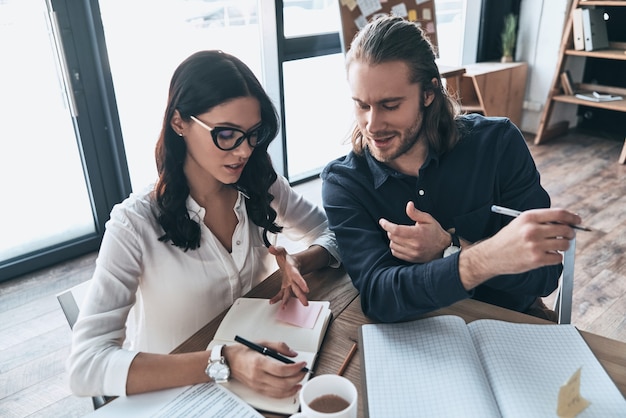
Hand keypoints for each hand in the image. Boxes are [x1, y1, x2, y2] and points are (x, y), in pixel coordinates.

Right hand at [225, 341, 307, 397]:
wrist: (229, 361)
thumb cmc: (244, 351)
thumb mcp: (262, 343)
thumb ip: (279, 346)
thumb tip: (293, 353)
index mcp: (259, 362)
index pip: (282, 370)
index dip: (295, 368)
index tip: (302, 364)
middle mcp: (258, 376)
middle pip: (283, 382)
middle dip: (297, 377)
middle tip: (303, 371)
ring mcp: (258, 385)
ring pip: (280, 391)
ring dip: (293, 386)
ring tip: (300, 380)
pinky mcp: (258, 390)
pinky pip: (274, 395)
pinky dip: (286, 393)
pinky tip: (292, 388)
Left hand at [268, 245, 309, 306]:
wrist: (292, 263)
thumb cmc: (287, 258)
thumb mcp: (282, 251)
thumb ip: (277, 250)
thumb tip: (272, 248)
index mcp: (293, 270)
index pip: (298, 277)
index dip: (302, 283)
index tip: (306, 289)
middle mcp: (293, 278)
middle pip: (298, 288)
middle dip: (301, 296)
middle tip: (305, 303)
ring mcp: (290, 283)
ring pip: (290, 293)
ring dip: (288, 301)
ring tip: (284, 307)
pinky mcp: (285, 286)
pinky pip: (281, 294)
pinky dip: (277, 298)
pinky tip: (272, 302)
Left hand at [379, 201, 449, 262]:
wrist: (444, 247)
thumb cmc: (435, 232)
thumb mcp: (427, 219)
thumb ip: (415, 213)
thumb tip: (409, 205)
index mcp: (417, 234)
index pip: (396, 230)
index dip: (386, 225)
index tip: (382, 221)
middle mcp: (414, 245)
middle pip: (392, 237)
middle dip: (390, 230)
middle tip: (395, 227)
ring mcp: (412, 253)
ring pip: (393, 245)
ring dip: (392, 239)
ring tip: (398, 235)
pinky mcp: (411, 259)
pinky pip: (396, 253)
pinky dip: (395, 247)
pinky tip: (400, 243)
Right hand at [460, 208, 581, 287]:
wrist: (492, 255)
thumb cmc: (508, 239)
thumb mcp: (520, 223)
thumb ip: (541, 220)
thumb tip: (566, 222)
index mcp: (528, 217)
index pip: (559, 214)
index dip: (572, 217)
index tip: (577, 220)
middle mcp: (532, 230)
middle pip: (565, 229)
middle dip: (571, 232)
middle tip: (569, 235)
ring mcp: (535, 245)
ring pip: (564, 244)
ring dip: (564, 245)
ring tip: (556, 246)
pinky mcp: (536, 259)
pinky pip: (558, 257)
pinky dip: (556, 257)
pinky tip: (548, 255)